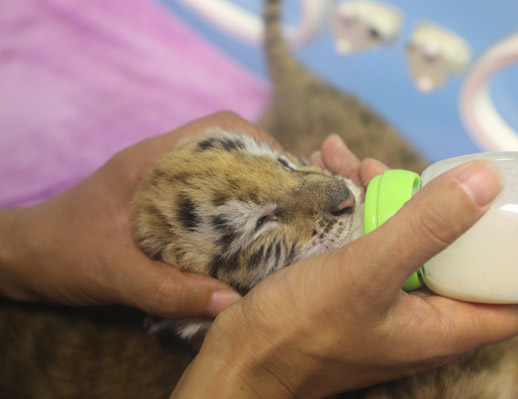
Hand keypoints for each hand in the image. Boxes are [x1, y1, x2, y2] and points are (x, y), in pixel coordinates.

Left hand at [0, 112, 273, 317]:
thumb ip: (169, 289)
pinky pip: (206, 193)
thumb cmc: (61, 254)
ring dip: (251, 185)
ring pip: (219, 168)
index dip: (261, 142)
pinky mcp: (160, 201)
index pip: (218, 128)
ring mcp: (161, 180)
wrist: (24, 256)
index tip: (289, 173)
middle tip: (294, 198)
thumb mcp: (115, 274)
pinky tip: (244, 234)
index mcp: (152, 162)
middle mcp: (161, 163)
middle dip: (266, 166)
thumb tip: (231, 301)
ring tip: (279, 214)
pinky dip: (231, 206)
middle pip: (228, 144)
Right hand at [171, 135, 517, 397]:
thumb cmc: (300, 331)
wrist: (239, 360)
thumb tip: (486, 182)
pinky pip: (365, 243)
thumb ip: (426, 227)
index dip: (514, 255)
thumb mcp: (366, 272)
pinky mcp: (353, 293)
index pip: (511, 300)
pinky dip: (351, 209)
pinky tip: (323, 174)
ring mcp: (384, 305)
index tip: (497, 208)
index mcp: (441, 327)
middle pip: (449, 253)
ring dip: (379, 196)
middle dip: (428, 202)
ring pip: (399, 240)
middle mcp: (420, 319)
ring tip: (346, 161)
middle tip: (395, 170)